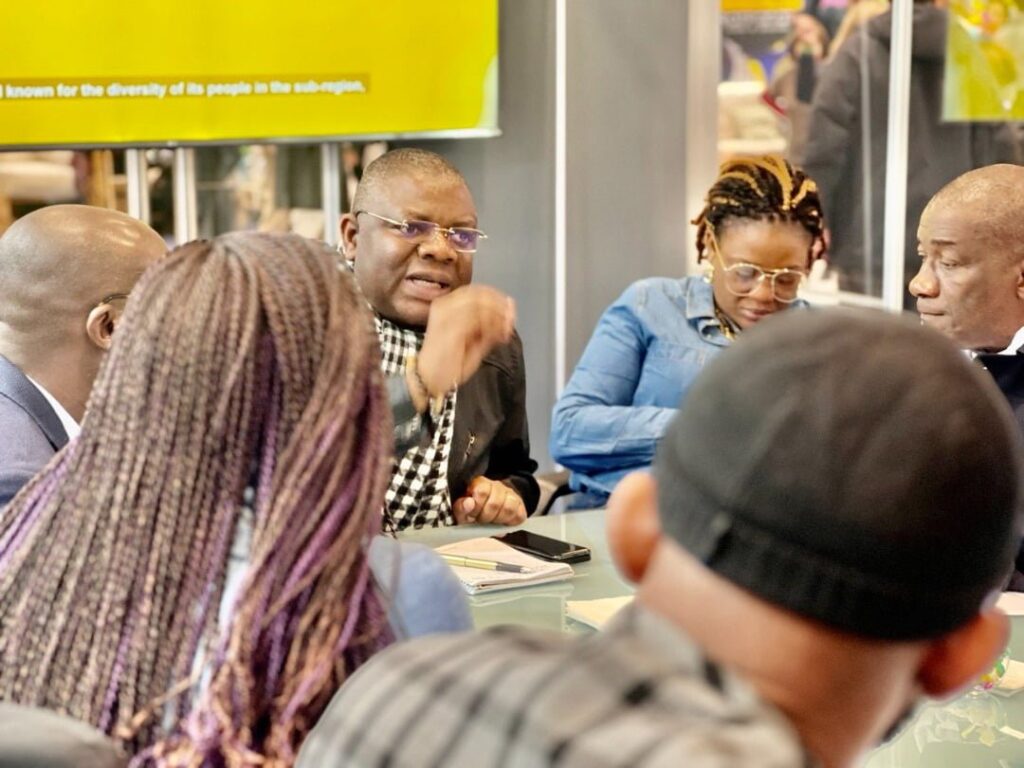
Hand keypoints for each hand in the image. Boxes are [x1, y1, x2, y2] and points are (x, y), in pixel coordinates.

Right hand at [415, 286, 514, 400]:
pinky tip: (498, 336)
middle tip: (511, 320)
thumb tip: (508, 315)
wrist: (427, 380)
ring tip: (505, 332)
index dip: (497, 298)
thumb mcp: (474, 342)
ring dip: (497, 316)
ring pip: (479, 304)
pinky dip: (492, 326)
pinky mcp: (450, 327)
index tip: (511, 309)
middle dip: (499, 306)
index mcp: (447, 306)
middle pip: (479, 294)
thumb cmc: (448, 363)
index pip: (476, 291)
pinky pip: (476, 318)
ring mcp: (445, 315)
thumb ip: (489, 328)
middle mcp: (444, 306)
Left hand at [453, 477, 526, 525]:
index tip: (472, 515)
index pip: (482, 492)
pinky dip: (510, 523)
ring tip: (491, 523)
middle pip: (495, 503)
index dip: (477, 507)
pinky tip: (502, 523)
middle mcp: (497, 486)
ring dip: (498, 521)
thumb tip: (468, 503)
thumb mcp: (462, 510)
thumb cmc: (474, 510)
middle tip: (480, 521)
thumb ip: (461, 507)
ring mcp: (511, 495)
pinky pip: (519, 516)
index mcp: (481, 483)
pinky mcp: (520, 506)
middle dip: (486, 518)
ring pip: (509, 509)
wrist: (490, 509)